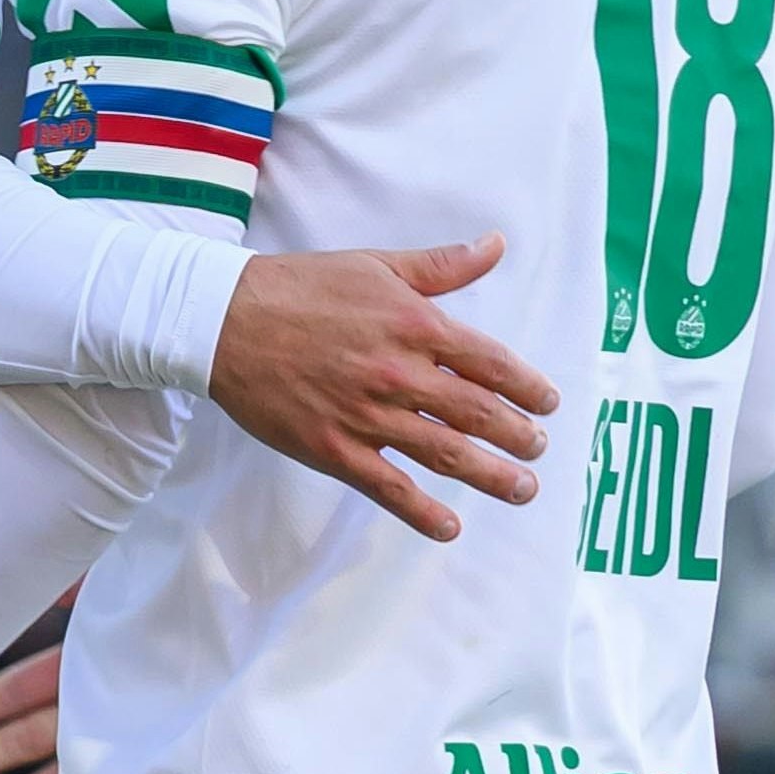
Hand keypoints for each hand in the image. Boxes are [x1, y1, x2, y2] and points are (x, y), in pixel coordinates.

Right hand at [205, 236, 557, 539]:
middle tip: (540, 449)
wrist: (225, 321)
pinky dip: (424, 513)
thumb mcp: (377, 265)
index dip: (528, 386)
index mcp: (416, 325)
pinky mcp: (335, 450)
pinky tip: (451, 528)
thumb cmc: (301, 287)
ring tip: (523, 489)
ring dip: (492, 476)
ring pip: (446, 454)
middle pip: (478, 414)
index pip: (491, 363)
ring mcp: (368, 417)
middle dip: (519, 436)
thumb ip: (442, 266)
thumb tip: (496, 245)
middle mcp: (400, 374)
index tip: (549, 402)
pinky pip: (390, 490)